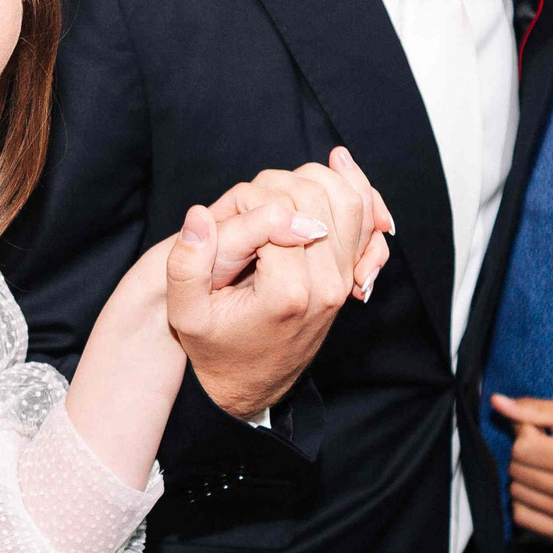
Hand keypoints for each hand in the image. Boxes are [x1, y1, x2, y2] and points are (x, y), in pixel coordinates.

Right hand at [174, 150, 379, 418]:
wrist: (250, 384)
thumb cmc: (216, 347)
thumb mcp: (186, 314)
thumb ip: (187, 263)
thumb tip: (199, 215)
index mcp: (287, 293)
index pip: (278, 210)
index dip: (245, 200)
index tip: (226, 217)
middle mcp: (326, 285)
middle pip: (315, 197)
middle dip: (277, 185)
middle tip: (248, 204)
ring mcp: (344, 279)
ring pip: (348, 198)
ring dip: (313, 179)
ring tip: (280, 186)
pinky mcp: (350, 274)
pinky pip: (367, 219)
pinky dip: (356, 189)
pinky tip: (338, 168)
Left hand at [492, 396, 552, 541]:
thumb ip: (532, 409)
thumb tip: (497, 402)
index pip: (522, 448)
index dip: (525, 434)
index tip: (540, 432)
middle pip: (517, 471)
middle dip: (524, 456)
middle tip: (545, 451)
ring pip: (516, 495)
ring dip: (524, 478)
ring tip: (547, 469)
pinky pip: (523, 518)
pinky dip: (525, 502)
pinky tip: (542, 489)